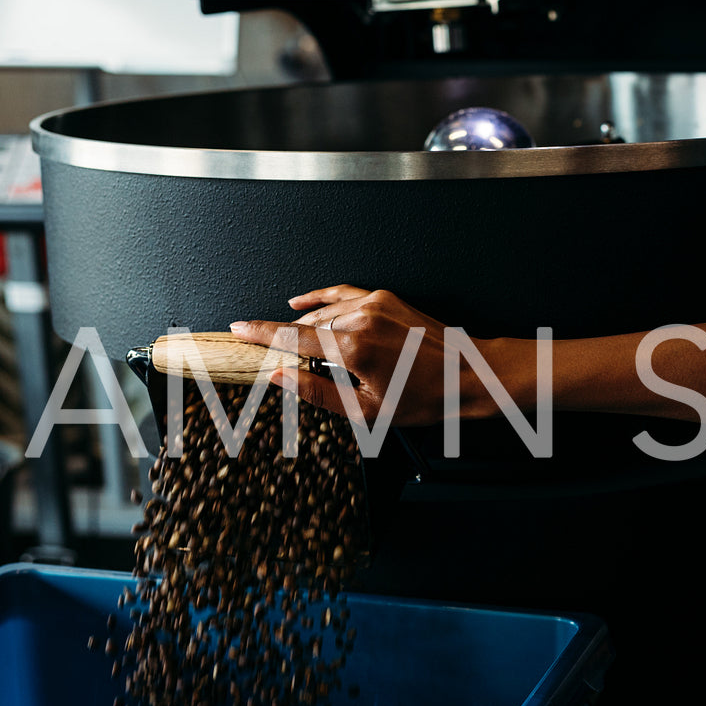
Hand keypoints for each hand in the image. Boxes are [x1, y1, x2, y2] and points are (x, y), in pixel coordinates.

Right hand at [231, 286, 521, 426]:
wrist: (467, 375)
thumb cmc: (425, 398)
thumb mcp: (367, 412)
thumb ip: (317, 393)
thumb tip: (281, 379)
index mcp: (354, 348)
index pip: (293, 338)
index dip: (261, 334)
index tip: (237, 329)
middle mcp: (362, 319)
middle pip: (305, 325)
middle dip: (282, 337)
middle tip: (264, 352)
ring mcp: (376, 303)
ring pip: (323, 312)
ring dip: (303, 325)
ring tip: (287, 342)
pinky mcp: (386, 297)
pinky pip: (343, 293)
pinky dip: (320, 297)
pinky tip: (300, 302)